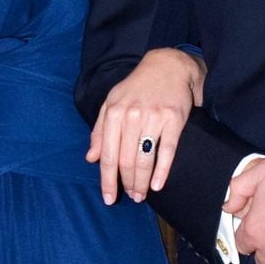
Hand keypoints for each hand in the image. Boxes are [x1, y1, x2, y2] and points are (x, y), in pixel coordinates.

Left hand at [87, 48, 205, 203]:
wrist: (168, 66)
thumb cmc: (137, 87)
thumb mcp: (112, 102)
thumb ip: (100, 130)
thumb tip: (91, 158)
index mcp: (114, 112)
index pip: (107, 154)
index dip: (107, 180)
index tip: (108, 198)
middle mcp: (132, 115)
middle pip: (125, 160)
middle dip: (126, 184)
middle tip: (131, 197)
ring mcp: (153, 117)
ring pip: (144, 158)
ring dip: (141, 182)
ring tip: (141, 194)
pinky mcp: (174, 119)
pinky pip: (167, 150)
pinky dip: (162, 171)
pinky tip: (157, 185)